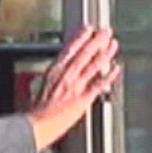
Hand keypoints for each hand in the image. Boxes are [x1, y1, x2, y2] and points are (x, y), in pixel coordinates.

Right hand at [26, 25, 121, 149]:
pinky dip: (109, 75)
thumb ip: (51, 78)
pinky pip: (99, 84)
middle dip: (97, 40)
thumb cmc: (36, 110)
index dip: (80, 37)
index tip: (88, 28)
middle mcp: (66, 75)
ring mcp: (75, 85)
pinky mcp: (83, 98)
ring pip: (93, 65)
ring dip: (105, 53)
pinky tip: (116, 68)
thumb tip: (54, 74)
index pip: (69, 48)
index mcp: (54, 70)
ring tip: (113, 44)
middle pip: (84, 53)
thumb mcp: (40, 86)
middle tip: (106, 32)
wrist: (36, 124)